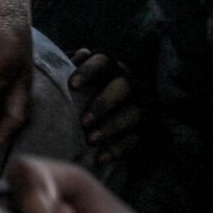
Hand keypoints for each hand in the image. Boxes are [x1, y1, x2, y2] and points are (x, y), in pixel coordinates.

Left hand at [70, 49, 143, 164]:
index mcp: (108, 67)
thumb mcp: (75, 79)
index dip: (88, 71)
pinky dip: (118, 149)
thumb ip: (70, 67)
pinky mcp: (142, 128)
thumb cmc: (80, 93)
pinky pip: (135, 139)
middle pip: (121, 87)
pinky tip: (101, 158)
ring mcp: (137, 105)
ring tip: (91, 140)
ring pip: (130, 114)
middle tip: (84, 121)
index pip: (102, 61)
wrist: (103, 113)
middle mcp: (126, 83)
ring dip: (111, 128)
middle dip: (103, 103)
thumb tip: (78, 54)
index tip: (72, 85)